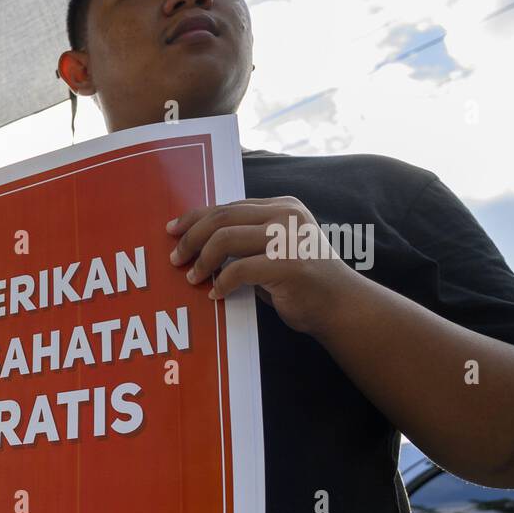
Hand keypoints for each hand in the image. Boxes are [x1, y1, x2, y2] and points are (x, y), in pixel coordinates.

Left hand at [168, 197, 357, 336]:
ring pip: (225, 238)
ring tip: (193, 278)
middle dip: (191, 238)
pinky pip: (238, 270)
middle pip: (221, 217)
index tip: (173, 231)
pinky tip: (216, 294)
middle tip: (175, 258)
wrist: (340, 305)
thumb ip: (246, 239)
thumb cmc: (301, 282)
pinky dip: (221, 283)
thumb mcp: (274, 250)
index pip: (228, 206)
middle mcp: (285, 215)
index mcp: (281, 206)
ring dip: (202, 261)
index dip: (195, 217)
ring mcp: (288, 237)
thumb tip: (199, 241)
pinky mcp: (288, 264)